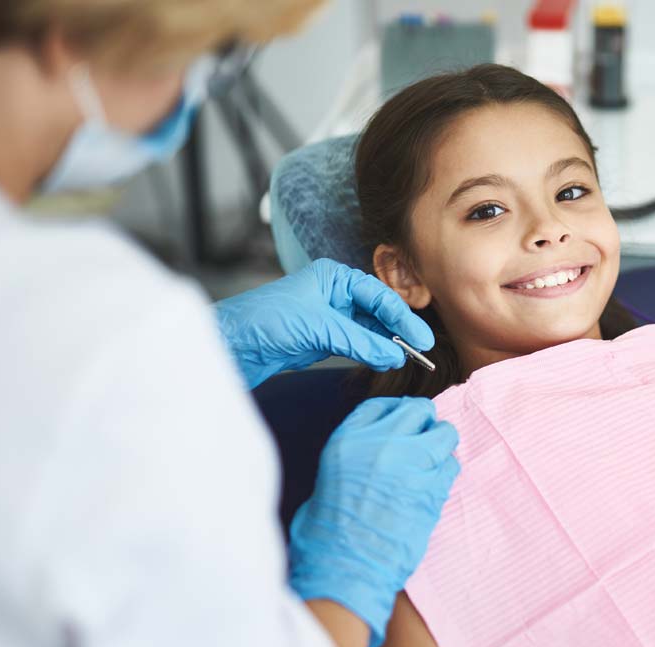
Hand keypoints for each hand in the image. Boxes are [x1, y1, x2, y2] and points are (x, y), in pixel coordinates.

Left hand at [215, 258, 433, 388]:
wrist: (232, 344)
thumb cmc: (264, 321)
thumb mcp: (318, 328)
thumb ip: (359, 342)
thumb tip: (393, 355)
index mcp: (332, 277)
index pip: (378, 295)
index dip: (402, 317)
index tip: (421, 338)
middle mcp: (333, 294)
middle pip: (377, 311)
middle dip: (398, 329)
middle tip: (421, 349)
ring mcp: (329, 317)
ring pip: (368, 330)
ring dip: (386, 343)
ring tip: (406, 358)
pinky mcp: (322, 339)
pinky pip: (356, 344)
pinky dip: (371, 353)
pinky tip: (384, 361)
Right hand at [287, 397, 459, 646]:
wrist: (346, 565)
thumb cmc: (331, 529)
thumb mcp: (332, 474)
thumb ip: (359, 449)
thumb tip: (383, 441)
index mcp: (350, 439)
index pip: (382, 405)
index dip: (398, 412)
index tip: (404, 421)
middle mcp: (383, 444)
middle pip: (419, 411)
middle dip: (423, 424)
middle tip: (422, 442)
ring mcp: (412, 464)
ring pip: (445, 433)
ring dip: (441, 446)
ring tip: (430, 465)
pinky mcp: (434, 488)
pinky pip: (452, 465)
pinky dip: (446, 472)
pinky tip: (433, 487)